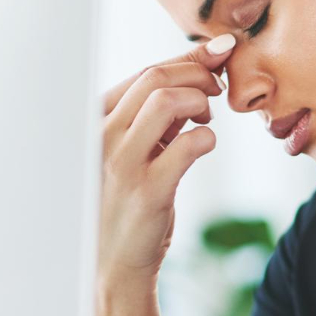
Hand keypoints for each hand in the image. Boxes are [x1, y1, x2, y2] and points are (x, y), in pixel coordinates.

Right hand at [96, 36, 234, 285]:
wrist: (114, 262)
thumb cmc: (127, 201)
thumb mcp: (132, 151)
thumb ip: (155, 118)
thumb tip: (197, 76)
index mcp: (96, 122)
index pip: (143, 72)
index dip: (187, 59)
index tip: (219, 53)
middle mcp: (101, 137)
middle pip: (155, 79)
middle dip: (197, 74)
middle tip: (218, 89)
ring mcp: (121, 163)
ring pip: (166, 101)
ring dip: (200, 101)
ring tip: (207, 118)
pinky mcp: (147, 190)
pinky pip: (188, 144)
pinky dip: (207, 137)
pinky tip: (206, 145)